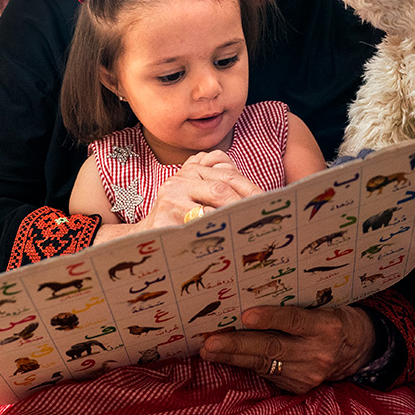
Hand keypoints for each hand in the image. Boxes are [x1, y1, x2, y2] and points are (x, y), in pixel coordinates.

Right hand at [142, 151, 262, 228]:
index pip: (227, 175)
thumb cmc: (179, 217)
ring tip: (246, 232)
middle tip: (259, 220)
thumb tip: (256, 193)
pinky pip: (194, 229)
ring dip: (230, 223)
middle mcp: (180, 180)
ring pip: (209, 211)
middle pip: (220, 190)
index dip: (250, 189)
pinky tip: (224, 244)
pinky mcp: (163, 220)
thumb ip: (219, 184)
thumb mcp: (196, 194)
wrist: (146, 235)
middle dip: (243, 206)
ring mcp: (170, 199)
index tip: (267, 201)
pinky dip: (211, 237)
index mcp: (192, 171)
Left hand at [199, 305, 375, 394]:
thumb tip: (251, 298)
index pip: (294, 321)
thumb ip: (294, 305)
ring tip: (209, 350)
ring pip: (264, 364)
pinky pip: (267, 374)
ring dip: (233, 357)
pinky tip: (226, 358)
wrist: (358, 347)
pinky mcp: (300, 386)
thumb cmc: (332, 316)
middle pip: (272, 348)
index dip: (270, 318)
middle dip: (237, 345)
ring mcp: (309, 373)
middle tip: (211, 341)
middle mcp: (318, 352)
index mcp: (326, 326)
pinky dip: (245, 365)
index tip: (246, 315)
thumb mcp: (321, 304)